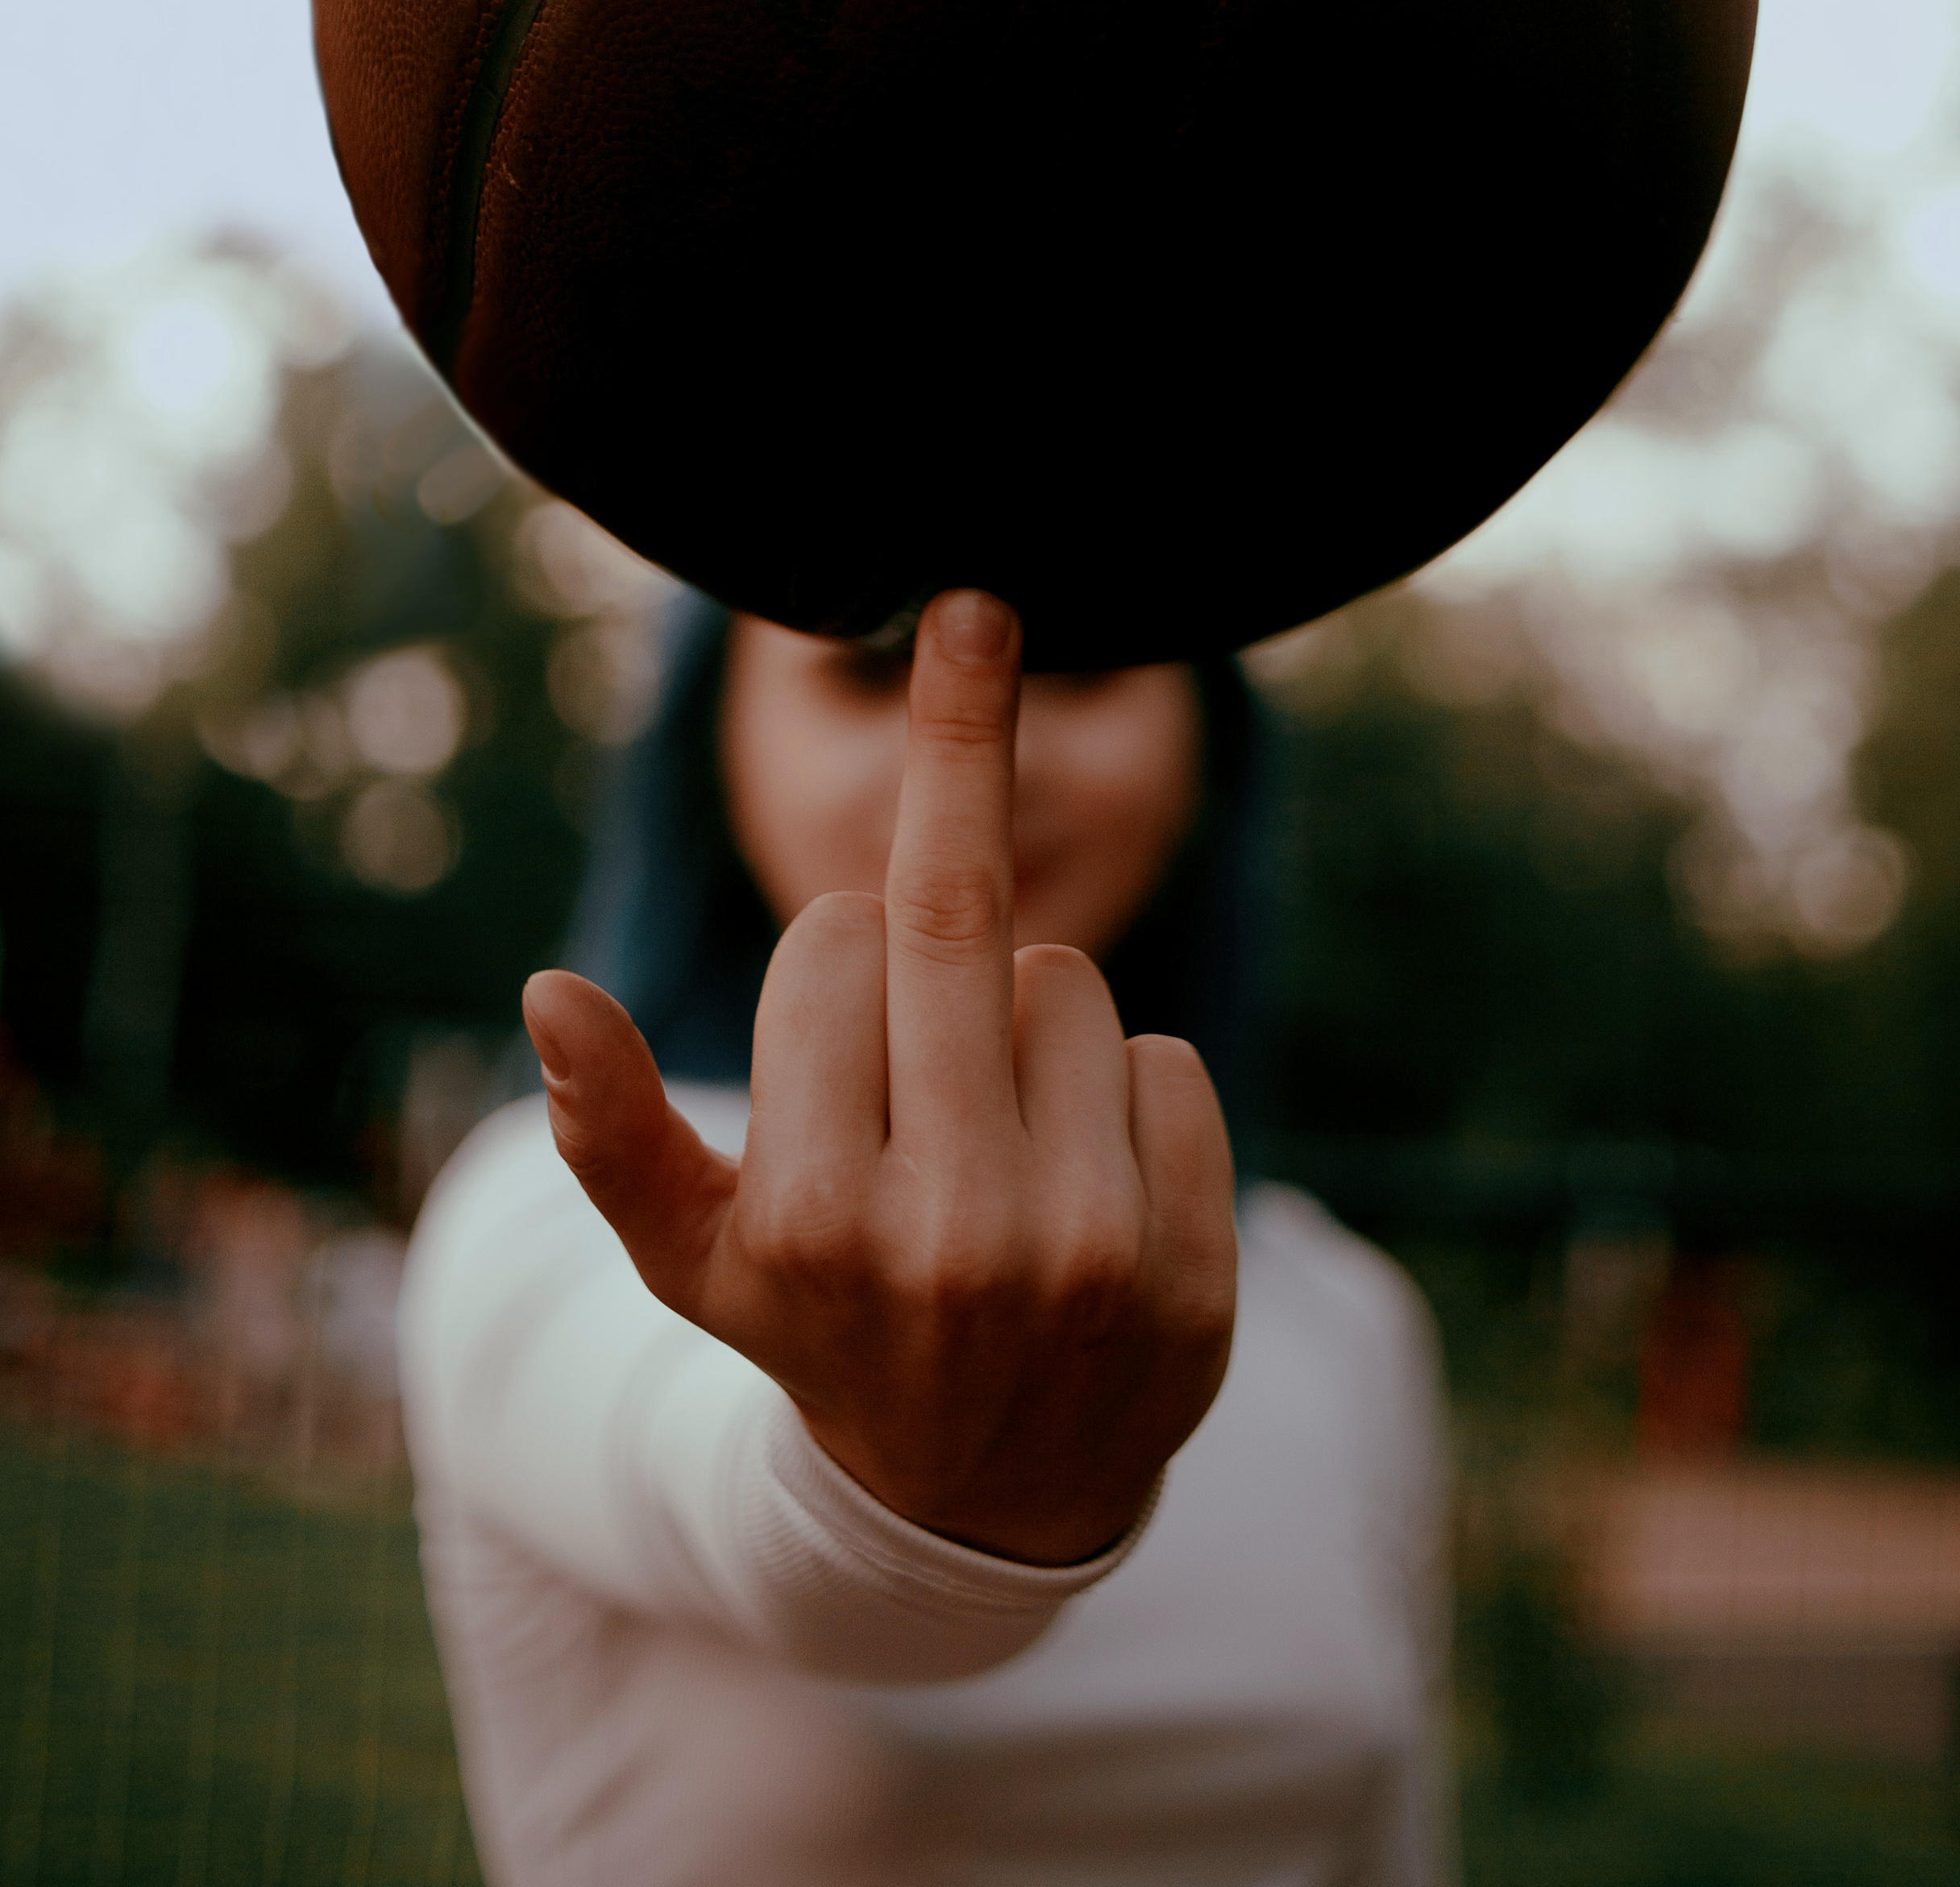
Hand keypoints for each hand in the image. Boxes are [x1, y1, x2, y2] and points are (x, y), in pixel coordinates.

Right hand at [522, 588, 1236, 1564]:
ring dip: (1030, 1016)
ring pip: (1068, 982)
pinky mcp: (1194, 1273)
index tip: (832, 1006)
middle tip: (973, 670)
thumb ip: (611, 1131)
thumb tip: (545, 990)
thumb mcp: (695, 1258)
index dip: (832, 948)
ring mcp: (1086, 1257)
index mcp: (811, 1217)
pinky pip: (1168, 1062)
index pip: (833, 937)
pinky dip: (1128, 1092)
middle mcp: (951, 1237)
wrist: (992, 1507)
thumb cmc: (825, 1321)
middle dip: (961, 776)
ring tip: (996, 1129)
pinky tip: (1085, 1178)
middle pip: (959, 910)